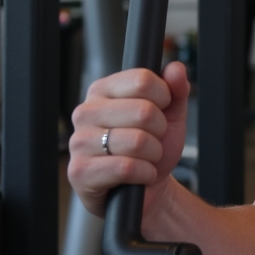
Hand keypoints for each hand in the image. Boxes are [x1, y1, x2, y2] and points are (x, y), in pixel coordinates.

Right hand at [66, 62, 191, 217]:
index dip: (164, 98)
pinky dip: (144, 173)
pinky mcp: (79, 171)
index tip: (160, 110)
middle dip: (159, 131)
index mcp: (103, 90)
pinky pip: (126, 167)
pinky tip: (140, 174)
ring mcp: (79, 141)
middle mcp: (86, 112)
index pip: (143, 79)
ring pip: (137, 141)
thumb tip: (176, 68)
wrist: (146, 186)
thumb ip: (175, 90)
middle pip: (144, 111)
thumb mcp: (170, 115)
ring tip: (145, 157)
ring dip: (153, 154)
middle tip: (152, 140)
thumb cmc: (152, 147)